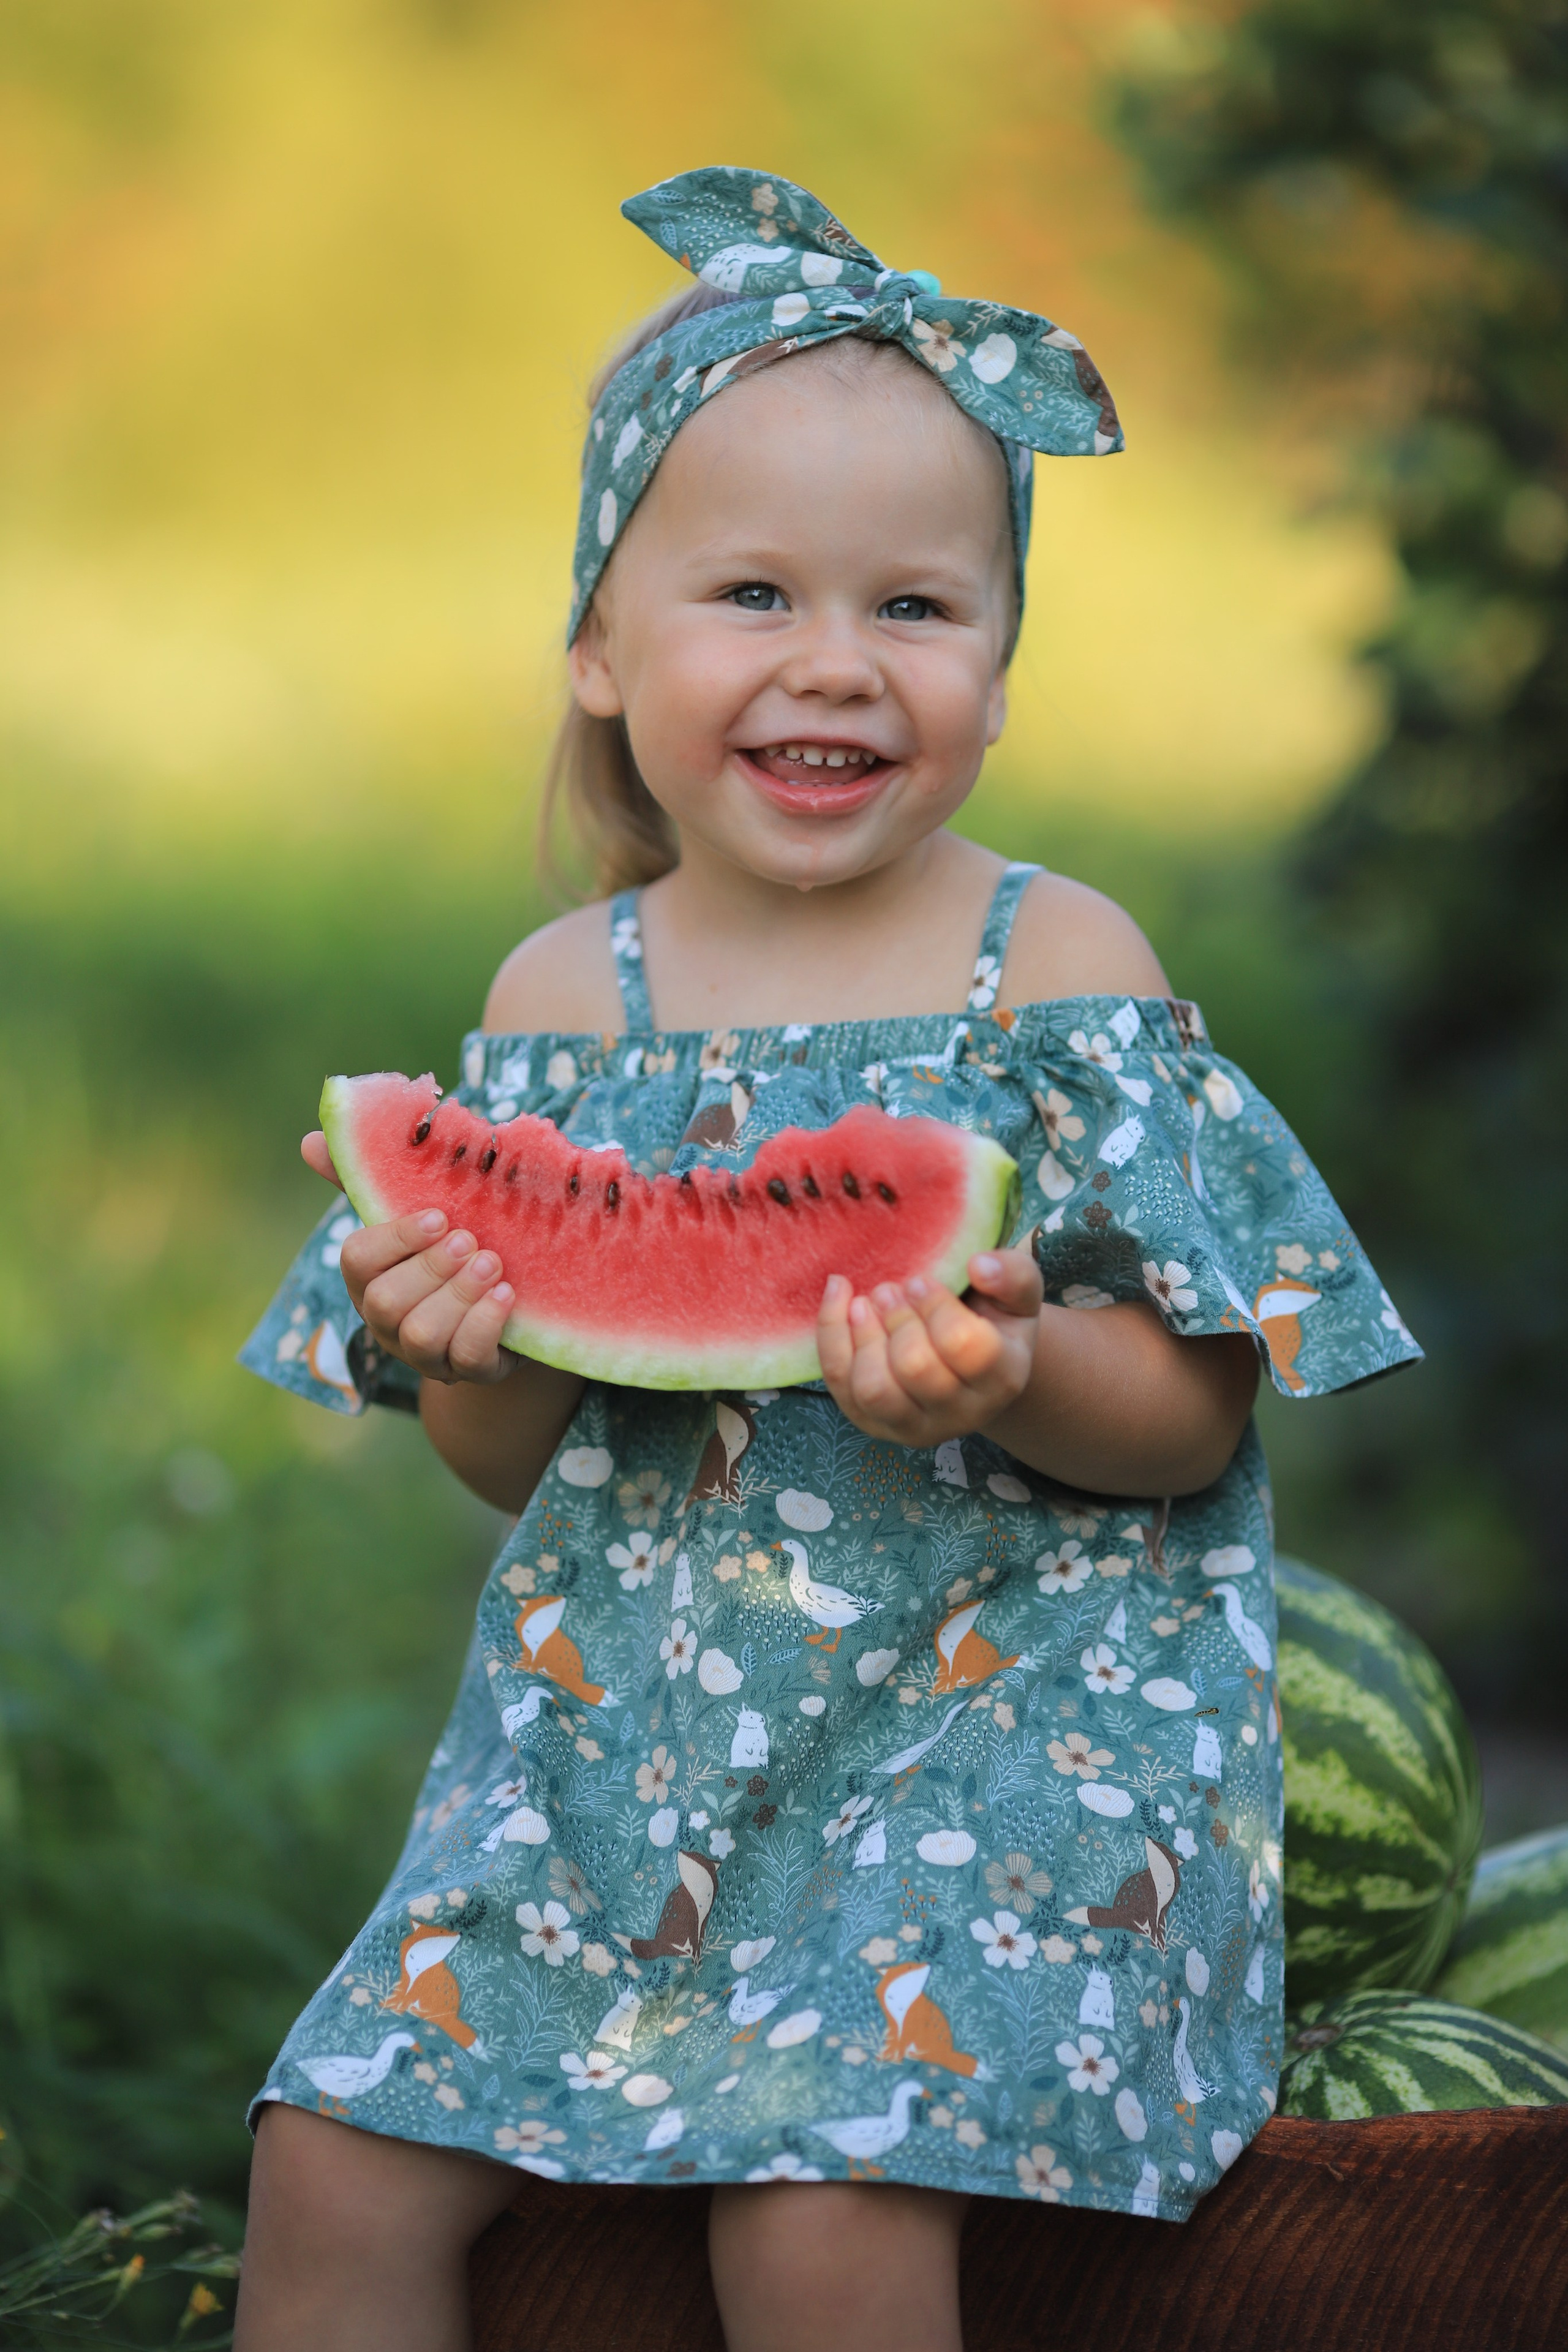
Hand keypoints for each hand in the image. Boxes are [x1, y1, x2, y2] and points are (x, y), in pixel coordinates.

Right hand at [299, 1128, 514, 1385]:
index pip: (356, 1260)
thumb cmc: (453, 1249)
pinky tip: (505, 1295)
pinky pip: (465, 1358)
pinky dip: (485, 1324)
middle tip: (469, 1240)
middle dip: (430, 1268)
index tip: (438, 1216)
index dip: (395, 1239)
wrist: (515, 1300)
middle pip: (384, 1303)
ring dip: (458, 1295)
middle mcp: (388, 1322)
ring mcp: (425, 1354)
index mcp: (370, 1278)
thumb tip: (311, 1141)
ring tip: (491, 1264)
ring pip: (421, 1336)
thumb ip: (371, 1178)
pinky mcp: (468, 1372)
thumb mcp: (419, 1215)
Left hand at [816, 1241, 1043, 1448]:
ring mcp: (915, 1427)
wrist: (969, 1364)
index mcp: (1003, 1378)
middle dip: (895, 1318)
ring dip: (862, 1335)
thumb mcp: (1017, 1293)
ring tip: (865, 1300)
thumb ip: (1013, 1275)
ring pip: (874, 1389)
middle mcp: (963, 1414)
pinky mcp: (875, 1425)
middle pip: (915, 1368)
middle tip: (890, 1288)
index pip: (964, 1346)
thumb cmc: (993, 1319)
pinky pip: (842, 1387)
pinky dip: (833, 1340)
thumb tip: (979, 1266)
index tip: (919, 1280)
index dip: (934, 1306)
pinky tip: (841, 1301)